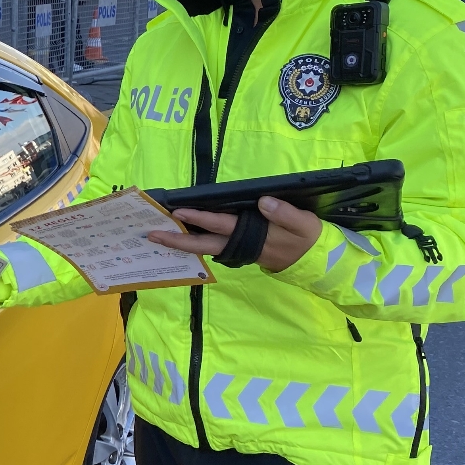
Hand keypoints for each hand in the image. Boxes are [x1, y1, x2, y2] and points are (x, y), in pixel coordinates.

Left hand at [147, 196, 321, 272]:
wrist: (312, 262)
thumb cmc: (306, 239)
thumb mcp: (304, 224)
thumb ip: (285, 213)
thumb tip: (264, 202)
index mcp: (251, 236)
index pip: (220, 225)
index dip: (200, 217)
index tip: (179, 211)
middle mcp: (237, 245)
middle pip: (201, 244)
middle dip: (176, 240)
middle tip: (152, 234)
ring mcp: (235, 249)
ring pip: (203, 246)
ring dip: (181, 241)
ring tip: (159, 233)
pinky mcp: (236, 249)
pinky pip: (210, 245)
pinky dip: (194, 240)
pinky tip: (181, 233)